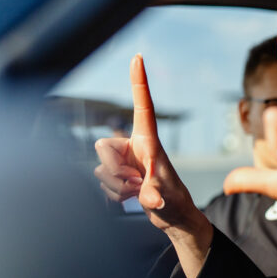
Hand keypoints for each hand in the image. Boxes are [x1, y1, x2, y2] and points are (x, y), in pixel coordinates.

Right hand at [94, 55, 210, 277]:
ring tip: (137, 192)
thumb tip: (150, 201)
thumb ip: (153, 197)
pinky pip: (101, 182)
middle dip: (113, 170)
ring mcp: (126, 162)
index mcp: (149, 142)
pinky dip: (114, 195)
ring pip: (100, 168)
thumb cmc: (176, 203)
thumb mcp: (165, 200)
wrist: (175, 219)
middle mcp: (135, 148)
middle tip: (136, 184)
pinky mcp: (119, 176)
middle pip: (102, 146)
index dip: (139, 82)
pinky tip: (130, 198)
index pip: (143, 107)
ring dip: (116, 186)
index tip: (138, 57)